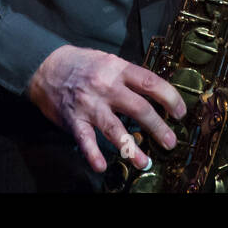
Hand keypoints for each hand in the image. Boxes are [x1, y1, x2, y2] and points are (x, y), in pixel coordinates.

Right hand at [27, 44, 185, 173]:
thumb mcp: (109, 61)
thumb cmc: (82, 64)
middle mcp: (106, 87)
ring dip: (132, 148)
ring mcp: (90, 104)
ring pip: (115, 129)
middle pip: (139, 108)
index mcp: (118, 69)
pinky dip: (93, 154)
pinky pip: (85, 140)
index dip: (170, 98)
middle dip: (158, 127)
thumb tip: (155, 93)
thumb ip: (129, 76)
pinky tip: (101, 166)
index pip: (151, 83)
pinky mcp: (74, 119)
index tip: (181, 112)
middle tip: (171, 142)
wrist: (46, 66)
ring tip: (144, 162)